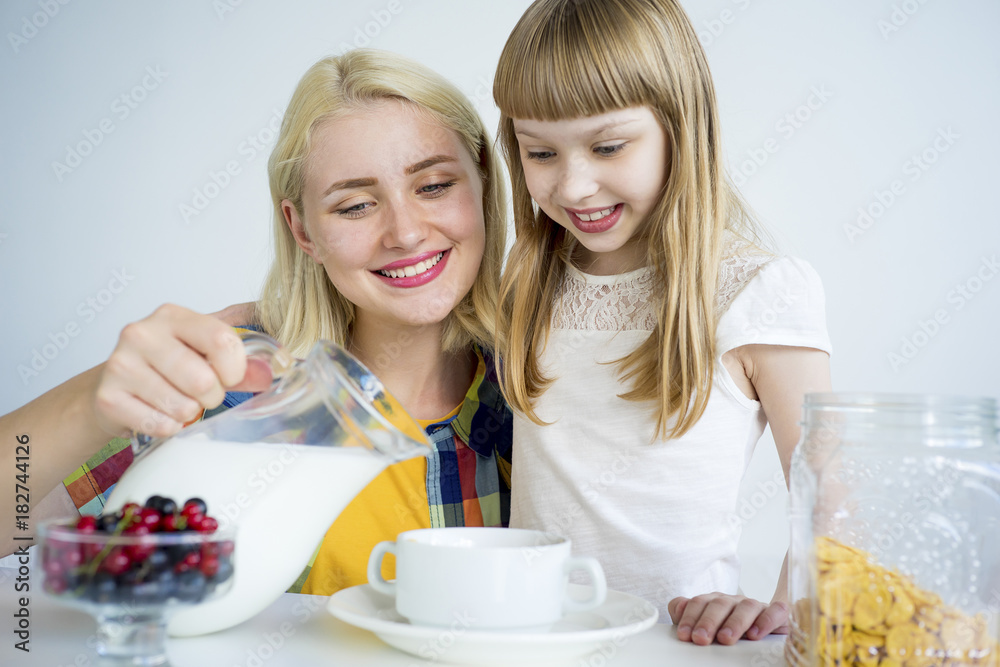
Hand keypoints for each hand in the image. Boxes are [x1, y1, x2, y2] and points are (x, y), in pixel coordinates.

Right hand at [93, 303, 267, 438]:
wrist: (113, 385)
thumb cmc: (164, 366)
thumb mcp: (202, 353)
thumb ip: (240, 360)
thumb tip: (273, 370)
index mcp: (172, 316)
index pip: (221, 339)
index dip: (235, 368)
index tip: (231, 377)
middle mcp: (142, 333)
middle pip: (203, 379)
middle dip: (212, 395)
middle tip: (201, 393)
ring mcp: (120, 364)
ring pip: (182, 406)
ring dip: (189, 412)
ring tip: (177, 401)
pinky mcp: (108, 398)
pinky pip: (161, 425)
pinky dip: (169, 427)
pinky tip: (159, 413)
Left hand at [667, 593, 788, 645]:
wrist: (766, 631)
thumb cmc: (730, 631)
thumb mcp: (708, 627)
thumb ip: (691, 618)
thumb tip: (678, 610)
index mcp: (713, 602)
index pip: (698, 603)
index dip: (689, 617)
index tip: (684, 635)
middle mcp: (733, 601)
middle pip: (718, 604)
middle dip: (707, 621)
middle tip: (700, 639)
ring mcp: (755, 605)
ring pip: (745, 606)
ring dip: (734, 622)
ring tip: (725, 639)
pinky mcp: (777, 613)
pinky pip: (775, 611)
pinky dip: (766, 621)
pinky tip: (756, 634)